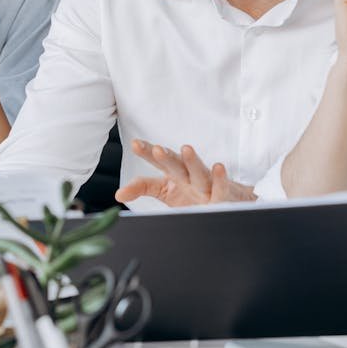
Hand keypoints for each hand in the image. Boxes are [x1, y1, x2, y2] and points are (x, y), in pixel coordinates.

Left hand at [114, 140, 256, 206]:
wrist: (228, 203)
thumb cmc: (195, 195)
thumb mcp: (166, 190)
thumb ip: (143, 187)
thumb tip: (118, 194)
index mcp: (175, 174)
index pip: (159, 162)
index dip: (147, 153)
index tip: (135, 144)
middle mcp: (190, 176)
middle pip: (177, 165)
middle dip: (167, 157)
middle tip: (157, 149)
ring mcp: (207, 185)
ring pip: (199, 173)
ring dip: (193, 161)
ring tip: (186, 149)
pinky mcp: (223, 196)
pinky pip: (222, 188)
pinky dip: (221, 179)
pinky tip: (218, 167)